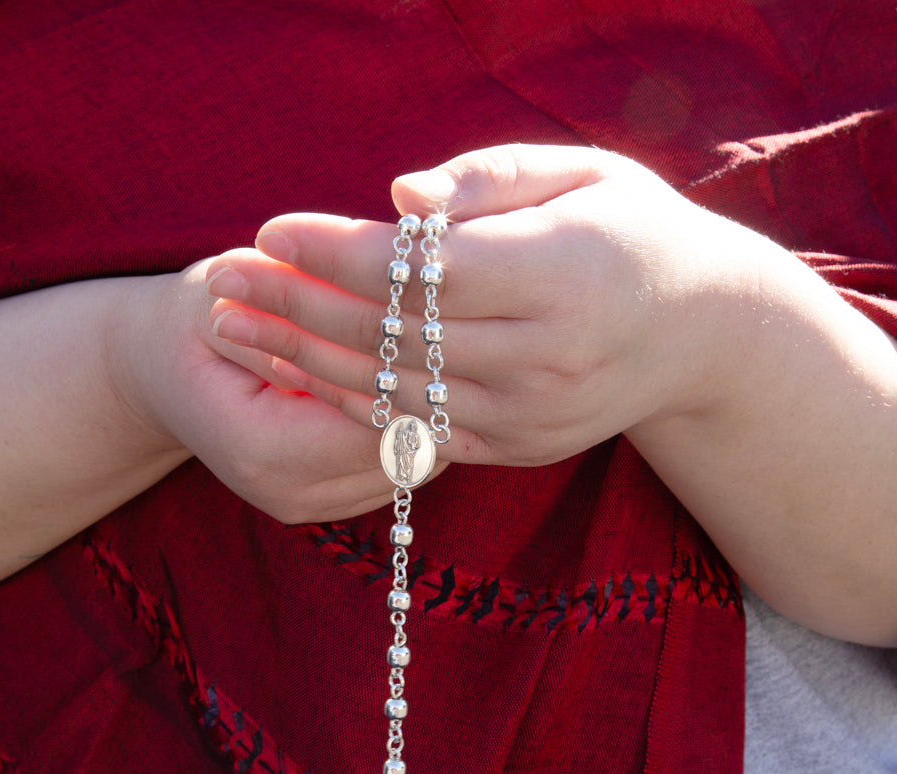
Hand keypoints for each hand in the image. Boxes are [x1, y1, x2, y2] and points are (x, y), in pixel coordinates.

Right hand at [108, 260, 422, 524]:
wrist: (164, 376)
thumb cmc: (197, 324)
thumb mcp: (228, 298)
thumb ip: (287, 312)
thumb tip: (364, 320)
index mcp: (262, 449)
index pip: (377, 421)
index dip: (417, 375)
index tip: (440, 325)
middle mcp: (291, 494)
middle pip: (406, 452)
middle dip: (436, 396)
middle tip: (459, 337)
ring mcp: (313, 508)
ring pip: (414, 466)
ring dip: (433, 415)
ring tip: (443, 356)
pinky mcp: (332, 504)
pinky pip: (400, 469)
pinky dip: (415, 429)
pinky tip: (418, 384)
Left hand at [205, 144, 757, 468]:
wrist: (702, 333)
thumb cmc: (636, 233)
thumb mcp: (586, 173)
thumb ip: (489, 182)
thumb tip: (397, 205)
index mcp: (563, 275)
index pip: (421, 271)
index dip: (335, 253)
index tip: (269, 232)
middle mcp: (546, 357)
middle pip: (394, 336)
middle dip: (297, 307)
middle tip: (223, 283)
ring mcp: (532, 415)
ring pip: (394, 391)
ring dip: (305, 361)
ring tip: (234, 330)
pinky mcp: (519, 448)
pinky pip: (416, 431)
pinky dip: (353, 402)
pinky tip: (299, 373)